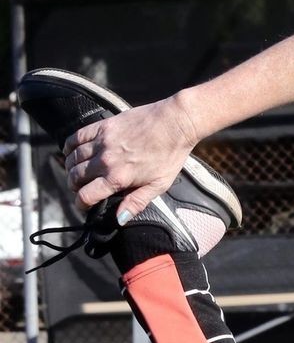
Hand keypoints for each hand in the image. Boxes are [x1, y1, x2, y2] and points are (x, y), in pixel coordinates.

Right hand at [63, 96, 199, 222]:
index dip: (81, 203)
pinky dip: (70, 146)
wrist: (175, 123)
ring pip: (73, 157)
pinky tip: (72, 151)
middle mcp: (106, 160)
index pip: (86, 195)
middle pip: (75, 176)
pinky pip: (76, 136)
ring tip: (76, 172)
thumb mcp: (158, 185)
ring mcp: (102, 141)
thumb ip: (136, 203)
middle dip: (74, 186)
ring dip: (70, 167)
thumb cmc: (170, 155)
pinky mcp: (103, 126)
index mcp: (118, 178)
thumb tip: (119, 219)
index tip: (84, 204)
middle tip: (80, 188)